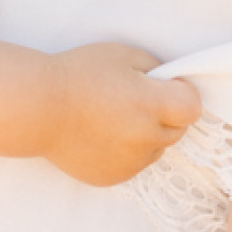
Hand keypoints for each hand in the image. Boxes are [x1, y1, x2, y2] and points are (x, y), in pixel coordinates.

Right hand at [40, 43, 201, 186]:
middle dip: (164, 115)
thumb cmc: (79, 73)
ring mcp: (130, 162)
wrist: (38, 107)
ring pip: (155, 149)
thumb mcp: (122, 54)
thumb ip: (155, 69)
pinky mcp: (113, 177)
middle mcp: (146, 138)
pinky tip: (100, 135)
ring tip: (113, 118)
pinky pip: (133, 164)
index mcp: (151, 105)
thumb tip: (169, 84)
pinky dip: (125, 152)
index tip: (166, 87)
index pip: (192, 108)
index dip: (182, 94)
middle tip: (133, 100)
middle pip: (177, 130)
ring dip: (145, 136)